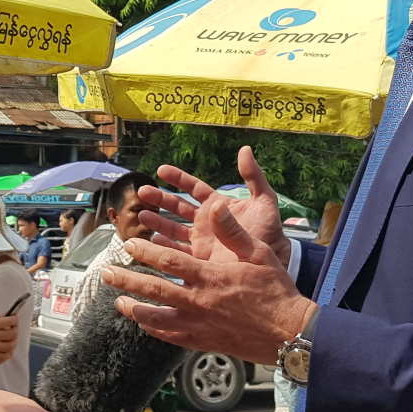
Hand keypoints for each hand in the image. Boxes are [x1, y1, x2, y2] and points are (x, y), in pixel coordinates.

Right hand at [0, 314, 18, 370]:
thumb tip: (0, 317)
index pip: (9, 321)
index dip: (14, 319)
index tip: (14, 319)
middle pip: (13, 334)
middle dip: (15, 330)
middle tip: (13, 329)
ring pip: (11, 346)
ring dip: (13, 342)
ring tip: (10, 340)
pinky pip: (4, 357)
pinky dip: (8, 353)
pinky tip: (5, 350)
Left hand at [103, 200, 314, 364]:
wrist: (288, 333)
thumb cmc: (275, 290)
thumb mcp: (257, 253)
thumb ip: (232, 231)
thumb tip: (214, 206)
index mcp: (211, 277)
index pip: (169, 262)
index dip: (145, 251)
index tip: (130, 243)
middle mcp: (199, 302)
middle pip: (154, 289)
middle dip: (127, 279)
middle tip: (107, 273)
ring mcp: (199, 324)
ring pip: (157, 317)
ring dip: (134, 309)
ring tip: (118, 302)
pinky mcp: (203, 341)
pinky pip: (171, 336)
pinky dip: (154, 329)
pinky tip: (144, 325)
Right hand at [138, 147, 290, 267]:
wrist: (271, 262)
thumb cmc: (270, 231)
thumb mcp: (264, 201)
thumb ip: (254, 176)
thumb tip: (245, 149)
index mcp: (218, 205)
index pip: (194, 188)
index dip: (178, 178)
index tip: (161, 170)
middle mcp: (207, 221)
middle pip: (178, 206)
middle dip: (160, 199)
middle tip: (142, 192)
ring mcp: (202, 240)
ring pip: (173, 227)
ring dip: (157, 221)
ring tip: (142, 215)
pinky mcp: (200, 259)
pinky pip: (178, 250)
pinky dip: (165, 246)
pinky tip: (152, 241)